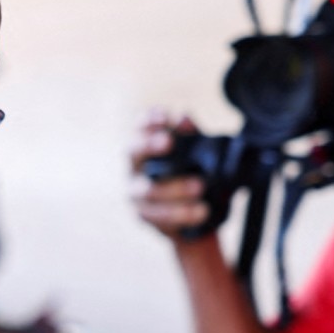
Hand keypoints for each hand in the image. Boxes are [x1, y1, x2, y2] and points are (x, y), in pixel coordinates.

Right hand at [129, 109, 207, 237]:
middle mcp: (133, 167)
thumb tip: (183, 118)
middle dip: (149, 145)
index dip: (148, 120)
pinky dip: (181, 214)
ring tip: (200, 187)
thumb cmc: (189, 174)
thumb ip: (189, 136)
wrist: (192, 213)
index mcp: (144, 147)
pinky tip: (201, 212)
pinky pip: (159, 217)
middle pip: (132, 152)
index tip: (165, 115)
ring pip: (148, 190)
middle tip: (169, 141)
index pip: (139, 128)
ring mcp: (135, 193)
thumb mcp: (193, 153)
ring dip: (174, 188)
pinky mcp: (144, 216)